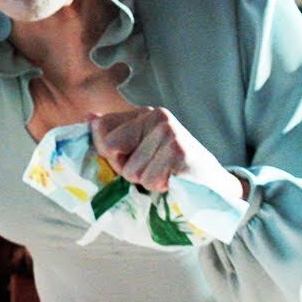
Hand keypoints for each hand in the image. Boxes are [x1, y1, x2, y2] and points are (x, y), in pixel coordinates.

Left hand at [88, 107, 243, 198]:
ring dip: (146, 181)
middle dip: (124, 168)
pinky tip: (174, 180)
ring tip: (166, 175)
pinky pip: (148, 180)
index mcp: (144, 113)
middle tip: (151, 169)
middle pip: (109, 147)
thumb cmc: (172, 169)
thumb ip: (116, 133)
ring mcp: (168, 132)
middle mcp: (156, 116)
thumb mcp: (142, 148)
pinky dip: (159, 187)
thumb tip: (88, 117)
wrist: (214, 185)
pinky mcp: (178, 151)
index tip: (131, 158)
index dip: (109, 152)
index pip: (101, 127)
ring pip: (130, 170)